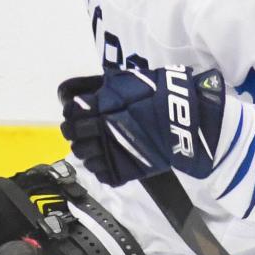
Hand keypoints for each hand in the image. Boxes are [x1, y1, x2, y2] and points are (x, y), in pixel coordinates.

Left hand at [59, 65, 226, 185]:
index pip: (71, 113)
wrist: (184, 119)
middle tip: (85, 132)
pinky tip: (109, 160)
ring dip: (87, 151)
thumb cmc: (159, 95)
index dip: (72, 114)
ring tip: (98, 146)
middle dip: (76, 133)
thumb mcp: (128, 81)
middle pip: (73, 136)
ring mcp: (110, 152)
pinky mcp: (123, 170)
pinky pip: (101, 174)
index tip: (78, 114)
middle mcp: (100, 130)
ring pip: (84, 157)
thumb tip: (92, 92)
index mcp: (99, 107)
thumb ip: (107, 87)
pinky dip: (102, 168)